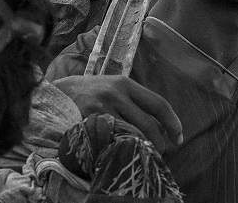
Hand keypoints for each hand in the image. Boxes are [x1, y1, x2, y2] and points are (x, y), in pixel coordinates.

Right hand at [53, 75, 183, 152]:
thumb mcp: (112, 87)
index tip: (179, 138)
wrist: (58, 92)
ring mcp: (102, 107)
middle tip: (161, 152)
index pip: (158, 104)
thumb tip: (160, 124)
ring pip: (132, 134)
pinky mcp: (89, 120)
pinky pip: (113, 139)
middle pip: (148, 123)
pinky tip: (122, 151)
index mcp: (125, 83)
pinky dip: (121, 147)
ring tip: (143, 153)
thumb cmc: (90, 92)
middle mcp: (116, 93)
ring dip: (142, 147)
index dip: (173, 123)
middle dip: (159, 142)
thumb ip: (134, 100)